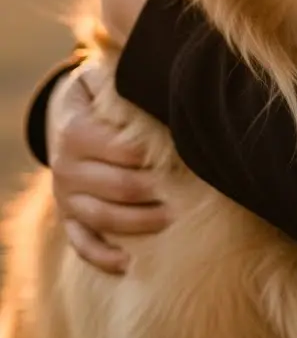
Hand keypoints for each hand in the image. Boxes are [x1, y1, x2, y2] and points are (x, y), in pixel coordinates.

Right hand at [47, 64, 170, 273]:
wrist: (65, 118)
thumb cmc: (99, 96)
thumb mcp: (101, 78)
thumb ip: (121, 78)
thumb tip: (158, 73)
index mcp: (75, 133)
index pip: (121, 151)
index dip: (154, 156)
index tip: (186, 155)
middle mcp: (65, 168)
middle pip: (117, 187)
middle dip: (155, 191)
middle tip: (190, 193)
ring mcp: (65, 198)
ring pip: (103, 218)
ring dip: (140, 223)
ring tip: (173, 219)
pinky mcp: (68, 218)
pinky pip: (82, 243)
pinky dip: (103, 256)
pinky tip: (129, 264)